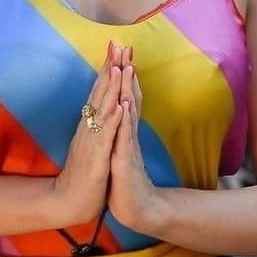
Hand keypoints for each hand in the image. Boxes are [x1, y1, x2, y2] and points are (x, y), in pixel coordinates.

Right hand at [48, 43, 123, 227]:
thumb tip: (99, 111)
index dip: (107, 70)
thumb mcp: (92, 147)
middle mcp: (88, 128)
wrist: (70, 201)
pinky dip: (113, 119)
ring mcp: (92, 141)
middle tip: (117, 44)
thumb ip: (94, 128)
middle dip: (109, 68)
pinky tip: (120, 104)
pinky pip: (107, 135)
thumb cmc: (83, 176)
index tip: (116, 48)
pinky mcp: (97, 157)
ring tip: (118, 66)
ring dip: (110, 88)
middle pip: (99, 93)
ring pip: (102, 109)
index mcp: (89, 126)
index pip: (99, 92)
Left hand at [106, 46, 165, 236]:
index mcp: (124, 132)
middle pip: (129, 98)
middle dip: (127, 72)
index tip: (120, 51)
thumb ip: (121, 134)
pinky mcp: (124, 161)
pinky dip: (124, 121)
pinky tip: (125, 106)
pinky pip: (124, 138)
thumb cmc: (125, 182)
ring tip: (127, 68)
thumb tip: (121, 116)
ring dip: (128, 90)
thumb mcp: (120, 153)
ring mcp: (128, 146)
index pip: (124, 97)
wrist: (137, 209)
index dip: (122, 75)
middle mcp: (128, 135)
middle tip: (126, 47)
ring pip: (128, 113)